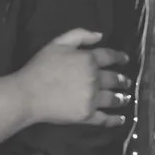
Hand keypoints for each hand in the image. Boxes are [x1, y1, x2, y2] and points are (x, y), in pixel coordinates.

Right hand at [14, 29, 133, 128]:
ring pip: (113, 98)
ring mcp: (92, 99)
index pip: (110, 57)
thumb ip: (80, 35)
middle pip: (114, 79)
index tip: (125, 60)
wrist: (28, 94)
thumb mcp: (57, 43)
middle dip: (123, 80)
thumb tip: (100, 35)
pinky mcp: (86, 115)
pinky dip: (115, 120)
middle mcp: (95, 79)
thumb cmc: (40, 67)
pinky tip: (121, 119)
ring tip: (126, 99)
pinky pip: (105, 118)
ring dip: (122, 98)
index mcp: (89, 59)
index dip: (120, 57)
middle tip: (126, 82)